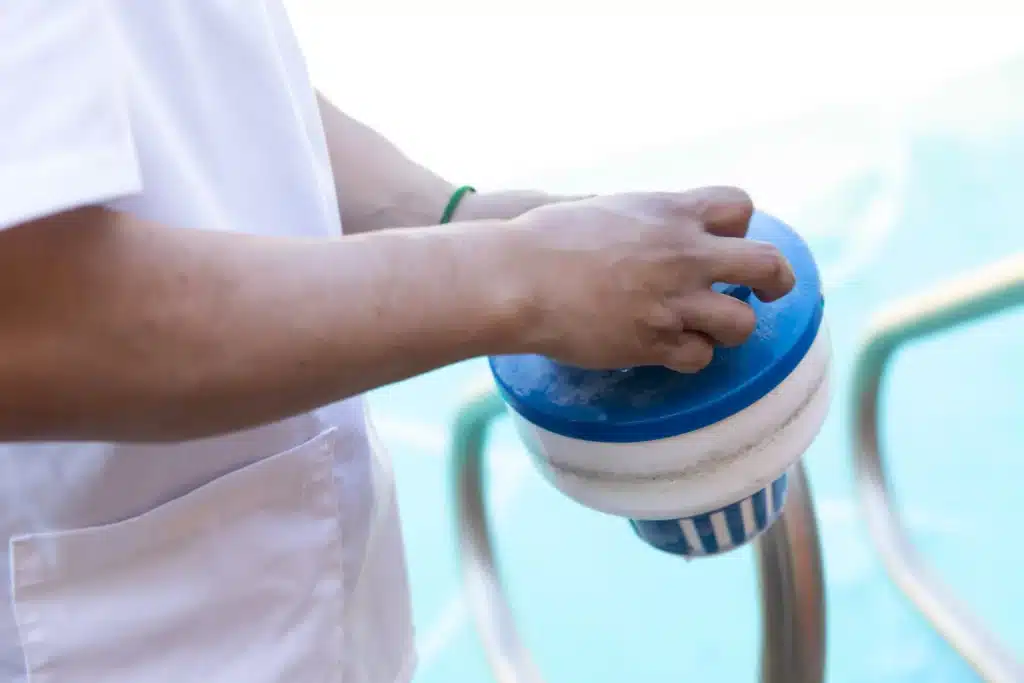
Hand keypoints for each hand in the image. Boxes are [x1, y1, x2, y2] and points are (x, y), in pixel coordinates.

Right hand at [507, 187, 795, 371]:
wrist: (517, 277)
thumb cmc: (546, 238)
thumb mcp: (607, 206)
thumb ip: (646, 216)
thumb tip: (660, 223)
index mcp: (671, 212)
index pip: (740, 208)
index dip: (740, 227)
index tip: (726, 241)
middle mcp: (683, 254)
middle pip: (767, 265)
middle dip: (776, 282)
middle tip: (766, 292)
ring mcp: (673, 301)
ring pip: (742, 323)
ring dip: (729, 328)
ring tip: (704, 328)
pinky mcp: (654, 342)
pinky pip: (699, 357)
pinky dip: (689, 356)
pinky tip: (668, 349)